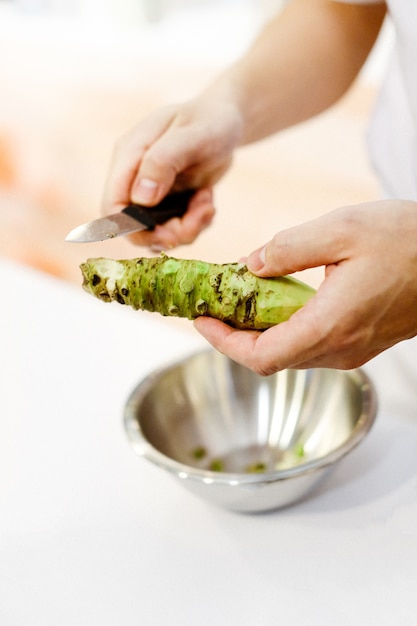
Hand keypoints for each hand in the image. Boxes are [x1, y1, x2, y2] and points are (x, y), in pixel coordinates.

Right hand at [102, 96, 242, 249]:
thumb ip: (163, 162)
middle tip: (197, 220)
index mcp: (129, 156)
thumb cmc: (210, 121)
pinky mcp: (167, 203)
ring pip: (156, 233)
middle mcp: (134, 177)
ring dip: (187, 228)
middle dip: (166, 233)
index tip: (168, 233)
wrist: (226, 121)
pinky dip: (195, 224)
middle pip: (133, 227)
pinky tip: (207, 201)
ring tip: (207, 203)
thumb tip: (141, 198)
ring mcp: (150, 193)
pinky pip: (175, 230)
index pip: (112, 204)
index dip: (133, 228)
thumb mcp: (193, 136)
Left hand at [194, 200, 416, 373]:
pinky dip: (282, 330)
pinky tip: (274, 302)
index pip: (260, 357)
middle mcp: (340, 349)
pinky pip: (310, 346)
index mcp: (330, 326)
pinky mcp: (360, 343)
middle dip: (234, 336)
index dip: (223, 343)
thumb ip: (289, 248)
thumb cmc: (408, 241)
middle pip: (270, 359)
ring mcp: (352, 351)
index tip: (201, 319)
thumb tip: (250, 265)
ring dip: (257, 334)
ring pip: (289, 354)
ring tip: (236, 301)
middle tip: (212, 305)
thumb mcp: (342, 229)